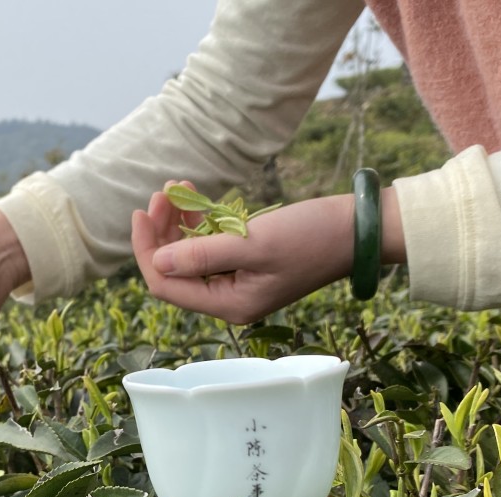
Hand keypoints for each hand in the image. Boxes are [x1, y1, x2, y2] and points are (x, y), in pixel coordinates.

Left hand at [132, 185, 404, 323]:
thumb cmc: (312, 236)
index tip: (140, 212)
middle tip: (161, 193)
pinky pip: (211, 246)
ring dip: (178, 223)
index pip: (167, 285)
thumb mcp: (254, 243)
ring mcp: (238, 281)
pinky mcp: (248, 262)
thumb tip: (157, 262)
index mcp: (230, 304)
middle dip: (161, 233)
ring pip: (190, 255)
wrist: (360, 230)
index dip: (146, 250)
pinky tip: (194, 196)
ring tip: (176, 188)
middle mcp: (230, 299)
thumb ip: (203, 255)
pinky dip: (199, 222)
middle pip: (174, 270)